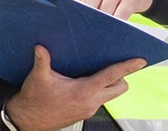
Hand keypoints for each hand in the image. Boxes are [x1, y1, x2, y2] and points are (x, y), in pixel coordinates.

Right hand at [3, 45, 144, 130]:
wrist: (28, 119)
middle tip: (114, 66)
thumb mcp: (38, 78)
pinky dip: (98, 91)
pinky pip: (99, 100)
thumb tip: (41, 47)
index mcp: (84, 91)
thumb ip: (42, 61)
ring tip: (98, 74)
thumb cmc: (34, 100)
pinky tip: (84, 85)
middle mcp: (91, 102)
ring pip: (110, 95)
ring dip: (109, 85)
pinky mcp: (84, 113)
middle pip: (120, 88)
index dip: (127, 67)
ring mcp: (89, 109)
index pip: (112, 76)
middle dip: (121, 77)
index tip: (140, 61)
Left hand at [58, 0, 151, 19]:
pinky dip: (116, 25)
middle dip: (84, 19)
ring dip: (103, 23)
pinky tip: (114, 27)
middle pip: (86, 7)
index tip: (56, 19)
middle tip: (82, 30)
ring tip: (101, 26)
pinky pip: (120, 18)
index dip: (60, 5)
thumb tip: (60, 15)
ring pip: (104, 14)